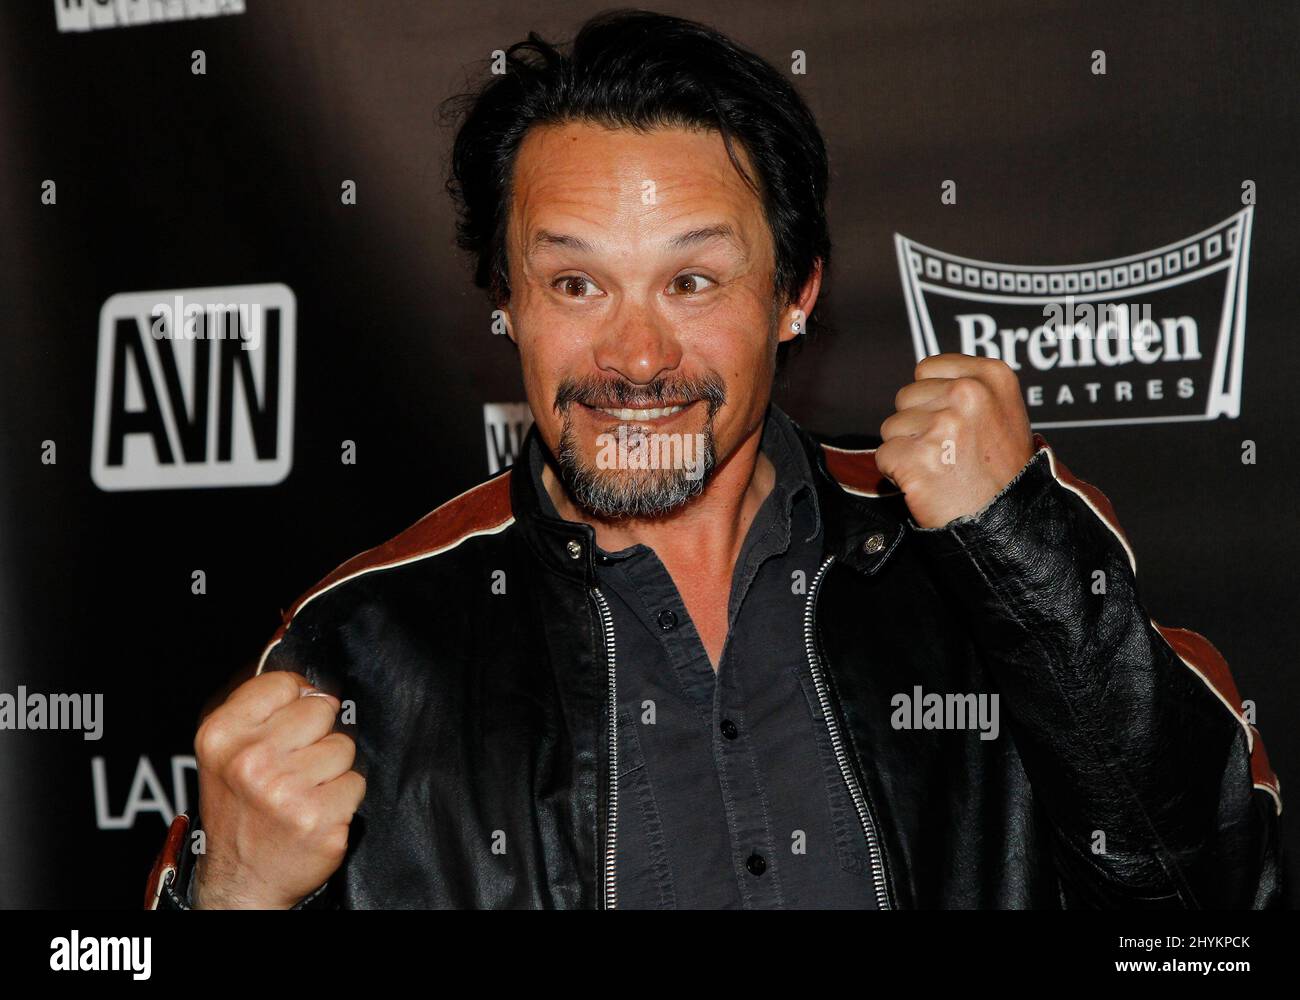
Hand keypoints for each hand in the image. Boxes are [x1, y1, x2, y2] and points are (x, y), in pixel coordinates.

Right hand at [191, 670, 364, 908]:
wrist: (241, 881)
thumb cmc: (239, 810)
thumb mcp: (226, 752)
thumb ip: (260, 709)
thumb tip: (309, 680)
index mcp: (222, 736)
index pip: (285, 684)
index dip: (296, 701)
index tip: (289, 724)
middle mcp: (251, 761)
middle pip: (321, 711)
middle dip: (316, 736)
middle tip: (294, 766)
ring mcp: (285, 792)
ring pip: (343, 747)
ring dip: (331, 769)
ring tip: (303, 792)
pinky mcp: (318, 819)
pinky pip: (356, 783)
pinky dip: (343, 798)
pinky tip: (316, 812)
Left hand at [875, 354, 1035, 529]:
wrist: (1006, 523)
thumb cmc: (1002, 473)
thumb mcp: (1003, 414)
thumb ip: (967, 389)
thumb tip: (922, 380)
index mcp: (990, 376)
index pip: (926, 368)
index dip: (930, 398)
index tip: (951, 423)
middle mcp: (968, 393)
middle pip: (905, 396)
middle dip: (916, 425)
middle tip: (947, 452)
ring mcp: (943, 425)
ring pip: (891, 427)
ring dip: (907, 450)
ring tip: (940, 468)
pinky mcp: (918, 458)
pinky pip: (884, 456)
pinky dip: (897, 474)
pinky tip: (927, 483)